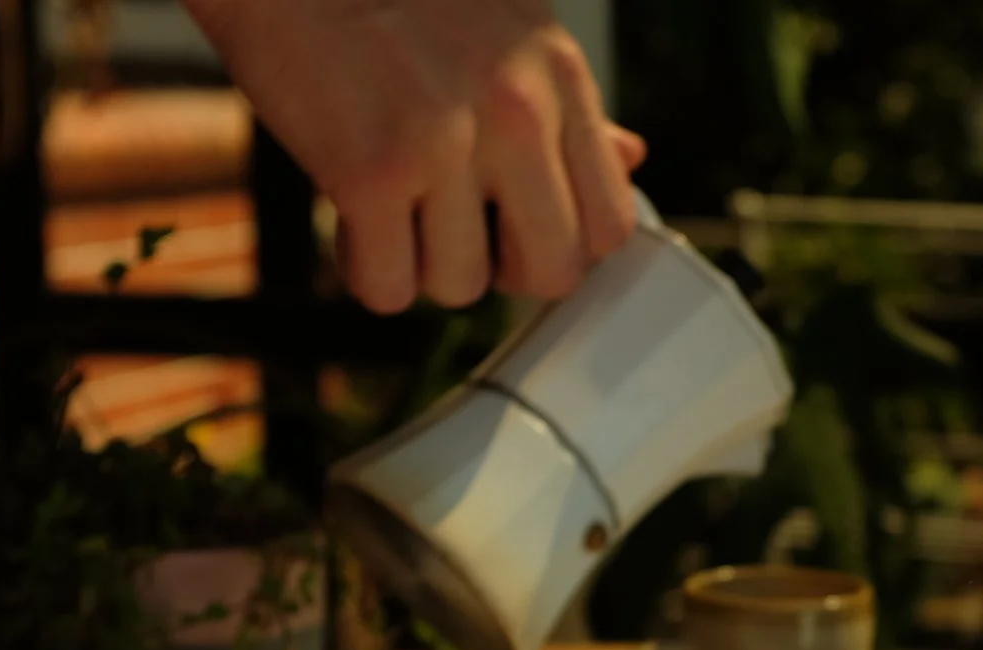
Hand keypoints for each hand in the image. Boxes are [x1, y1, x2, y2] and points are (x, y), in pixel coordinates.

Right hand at [183, 0, 647, 311]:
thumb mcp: (509, 28)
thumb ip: (568, 107)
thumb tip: (629, 159)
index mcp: (558, 76)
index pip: (611, 225)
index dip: (565, 245)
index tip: (522, 229)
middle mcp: (516, 111)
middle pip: (552, 273)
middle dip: (502, 270)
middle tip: (457, 227)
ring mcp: (445, 144)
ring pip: (462, 286)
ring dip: (421, 263)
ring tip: (393, 200)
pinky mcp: (369, 173)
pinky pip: (388, 288)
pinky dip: (365, 266)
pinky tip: (353, 215)